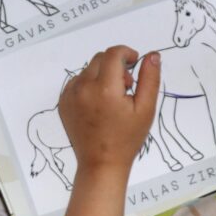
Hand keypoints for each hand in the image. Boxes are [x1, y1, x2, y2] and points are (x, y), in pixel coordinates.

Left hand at [58, 45, 160, 174]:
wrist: (101, 163)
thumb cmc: (127, 138)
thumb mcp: (146, 109)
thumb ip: (149, 79)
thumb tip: (152, 55)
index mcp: (104, 88)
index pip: (113, 54)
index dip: (127, 53)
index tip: (135, 63)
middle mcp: (83, 87)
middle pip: (100, 59)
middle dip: (116, 66)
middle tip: (127, 87)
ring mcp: (69, 95)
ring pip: (88, 70)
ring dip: (102, 75)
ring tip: (113, 99)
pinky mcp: (63, 102)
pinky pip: (77, 82)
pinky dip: (89, 85)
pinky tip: (99, 105)